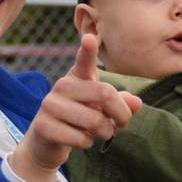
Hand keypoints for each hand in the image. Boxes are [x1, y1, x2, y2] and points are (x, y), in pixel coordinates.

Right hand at [10, 35, 141, 181]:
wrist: (46, 142)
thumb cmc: (80, 120)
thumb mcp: (102, 110)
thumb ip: (121, 104)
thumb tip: (137, 102)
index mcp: (78, 77)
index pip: (84, 61)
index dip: (88, 50)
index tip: (91, 38)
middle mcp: (62, 86)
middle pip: (105, 94)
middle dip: (121, 114)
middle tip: (121, 124)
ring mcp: (50, 105)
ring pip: (94, 121)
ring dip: (106, 133)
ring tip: (100, 133)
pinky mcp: (44, 126)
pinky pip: (81, 138)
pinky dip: (88, 144)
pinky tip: (80, 140)